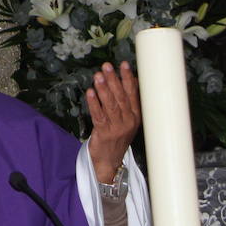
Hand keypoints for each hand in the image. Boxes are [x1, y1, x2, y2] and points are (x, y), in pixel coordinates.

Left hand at [85, 61, 140, 182]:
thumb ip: (127, 102)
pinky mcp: (104, 134)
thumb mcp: (127, 120)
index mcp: (136, 116)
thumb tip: (129, 80)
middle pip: (121, 98)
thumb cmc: (117, 136)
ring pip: (110, 106)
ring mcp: (117, 128)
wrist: (110, 161)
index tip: (124, 65)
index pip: (133, 94)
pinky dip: (94, 103)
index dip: (128, 79)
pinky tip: (90, 92)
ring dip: (103, 89)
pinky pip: (98, 116)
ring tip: (98, 76)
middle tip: (107, 66)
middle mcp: (128, 121)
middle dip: (114, 80)